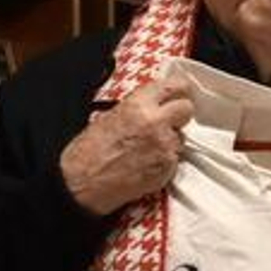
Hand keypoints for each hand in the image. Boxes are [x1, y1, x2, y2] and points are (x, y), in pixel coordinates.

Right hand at [60, 78, 193, 215]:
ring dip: (170, 140)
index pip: (174, 86)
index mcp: (138, 105)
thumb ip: (137, 107)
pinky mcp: (168, 168)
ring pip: (181, 136)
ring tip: (146, 149)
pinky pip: (175, 158)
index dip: (180, 90)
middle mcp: (155, 122)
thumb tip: (154, 104)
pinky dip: (164, 160)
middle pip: (186, 109)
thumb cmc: (88, 152)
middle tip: (168, 120)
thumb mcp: (109, 116)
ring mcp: (165, 146)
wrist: (83, 184)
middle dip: (179, 114)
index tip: (180, 92)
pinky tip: (145, 163)